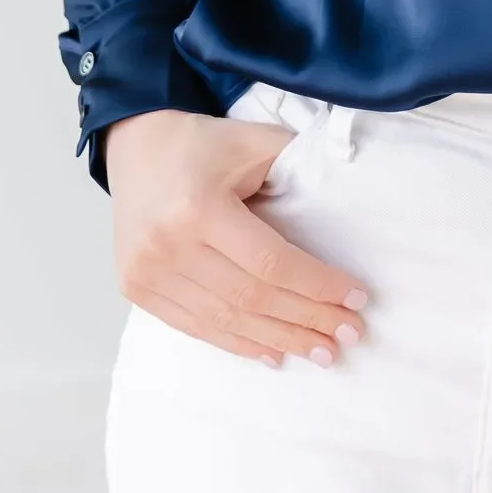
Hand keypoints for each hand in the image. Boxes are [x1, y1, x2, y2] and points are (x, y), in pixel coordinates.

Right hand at [103, 109, 370, 368]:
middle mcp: (167, 245)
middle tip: (348, 334)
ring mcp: (146, 272)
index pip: (270, 261)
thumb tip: (345, 203)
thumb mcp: (253, 140)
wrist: (135, 146)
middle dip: (306, 320)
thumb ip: (297, 165)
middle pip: (250, 298)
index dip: (316, 285)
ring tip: (321, 352)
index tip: (356, 298)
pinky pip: (195, 326)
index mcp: (198, 206)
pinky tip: (272, 353)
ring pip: (224, 321)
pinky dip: (237, 343)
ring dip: (279, 339)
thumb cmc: (202, 144)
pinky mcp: (136, 289)